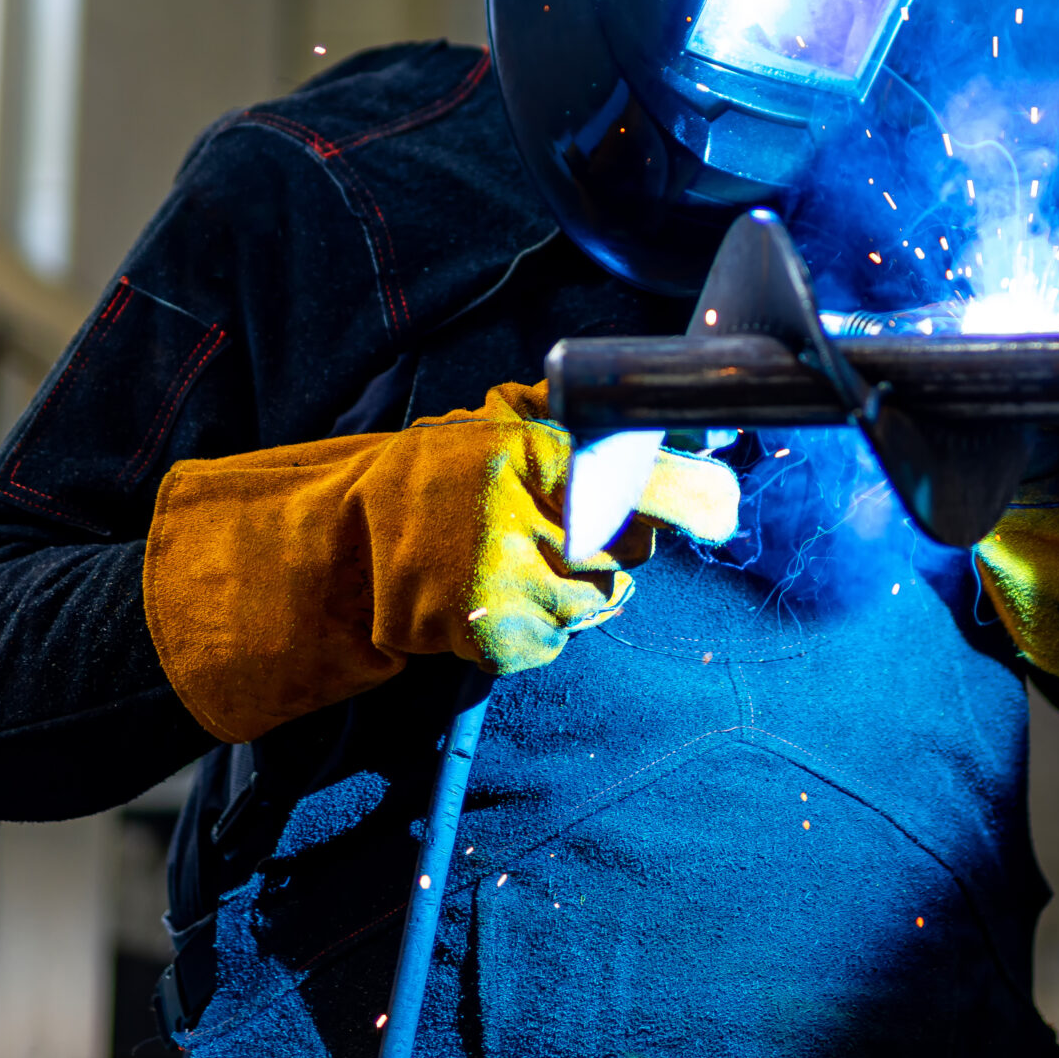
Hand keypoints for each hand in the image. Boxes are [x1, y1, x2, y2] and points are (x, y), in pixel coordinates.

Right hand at [143, 382, 738, 743]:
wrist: (333, 555)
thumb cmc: (425, 482)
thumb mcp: (492, 425)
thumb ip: (576, 419)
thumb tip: (684, 422)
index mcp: (524, 450)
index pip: (643, 473)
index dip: (696, 492)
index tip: (725, 503)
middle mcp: (518, 515)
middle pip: (634, 548)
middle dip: (623, 542)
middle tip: (571, 529)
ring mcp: (506, 582)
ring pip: (603, 597)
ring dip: (579, 586)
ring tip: (519, 562)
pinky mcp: (496, 637)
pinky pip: (563, 638)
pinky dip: (544, 627)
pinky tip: (500, 599)